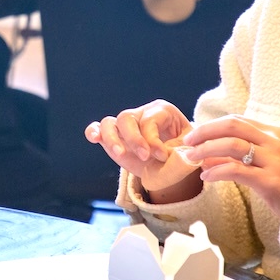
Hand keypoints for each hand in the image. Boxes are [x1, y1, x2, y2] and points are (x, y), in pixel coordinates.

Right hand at [84, 100, 201, 199]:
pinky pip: (98, 128)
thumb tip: (170, 153)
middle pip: (128, 118)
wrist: (172, 167)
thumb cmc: (181, 156)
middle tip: (144, 157)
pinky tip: (94, 138)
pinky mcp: (113, 136)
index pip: (150, 120)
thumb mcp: (186, 153)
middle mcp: (141, 113)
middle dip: (134, 138)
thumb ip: (180, 153)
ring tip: (120, 154)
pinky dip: (94, 132)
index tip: (162, 157)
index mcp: (162, 112)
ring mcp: (125, 124)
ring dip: (113, 139)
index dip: (153, 139)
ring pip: (110, 122)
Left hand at [182, 116, 279, 235]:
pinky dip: (217, 171)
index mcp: (272, 133)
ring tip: (193, 159)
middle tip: (188, 142)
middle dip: (205, 132)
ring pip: (232, 145)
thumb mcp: (267, 161)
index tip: (194, 135)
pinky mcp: (272, 181)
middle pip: (231, 126)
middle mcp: (274, 142)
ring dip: (206, 150)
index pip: (235, 120)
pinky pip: (237, 170)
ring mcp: (274, 161)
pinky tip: (207, 177)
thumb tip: (206, 154)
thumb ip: (239, 155)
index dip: (211, 126)